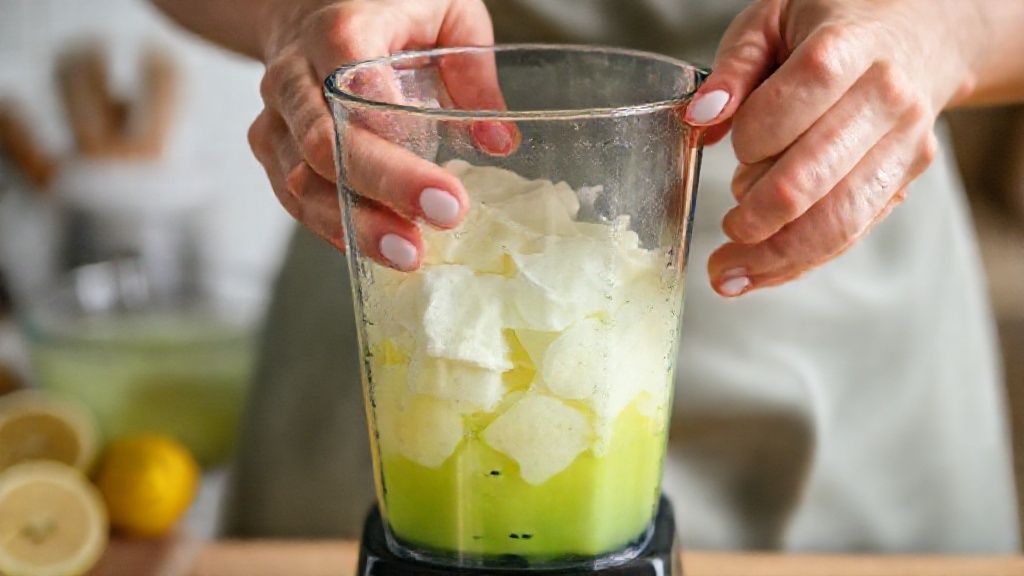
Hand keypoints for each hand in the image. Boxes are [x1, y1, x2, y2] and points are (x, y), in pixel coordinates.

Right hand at [249, 0, 513, 269]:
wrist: (307, 2)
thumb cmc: (386, 8)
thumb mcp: (446, 13)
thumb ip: (473, 71)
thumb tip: (500, 142)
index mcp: (341, 31)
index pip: (358, 94)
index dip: (398, 148)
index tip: (446, 194)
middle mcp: (296, 73)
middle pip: (325, 145)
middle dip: (381, 193)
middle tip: (431, 231)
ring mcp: (277, 113)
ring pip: (301, 179)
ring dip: (353, 224)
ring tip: (406, 255)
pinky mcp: (272, 145)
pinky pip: (292, 195)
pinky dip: (331, 226)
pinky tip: (371, 248)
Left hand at [686, 0, 985, 296]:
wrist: (921, 31)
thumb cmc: (832, 22)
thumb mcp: (773, 19)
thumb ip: (733, 68)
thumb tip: (700, 118)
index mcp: (845, 49)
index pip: (787, 110)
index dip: (749, 141)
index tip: (733, 148)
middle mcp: (883, 98)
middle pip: (812, 178)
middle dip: (757, 217)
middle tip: (725, 229)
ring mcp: (902, 143)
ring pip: (838, 219)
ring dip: (777, 256)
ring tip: (729, 275)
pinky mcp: (905, 178)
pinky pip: (853, 232)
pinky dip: (803, 261)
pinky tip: (763, 273)